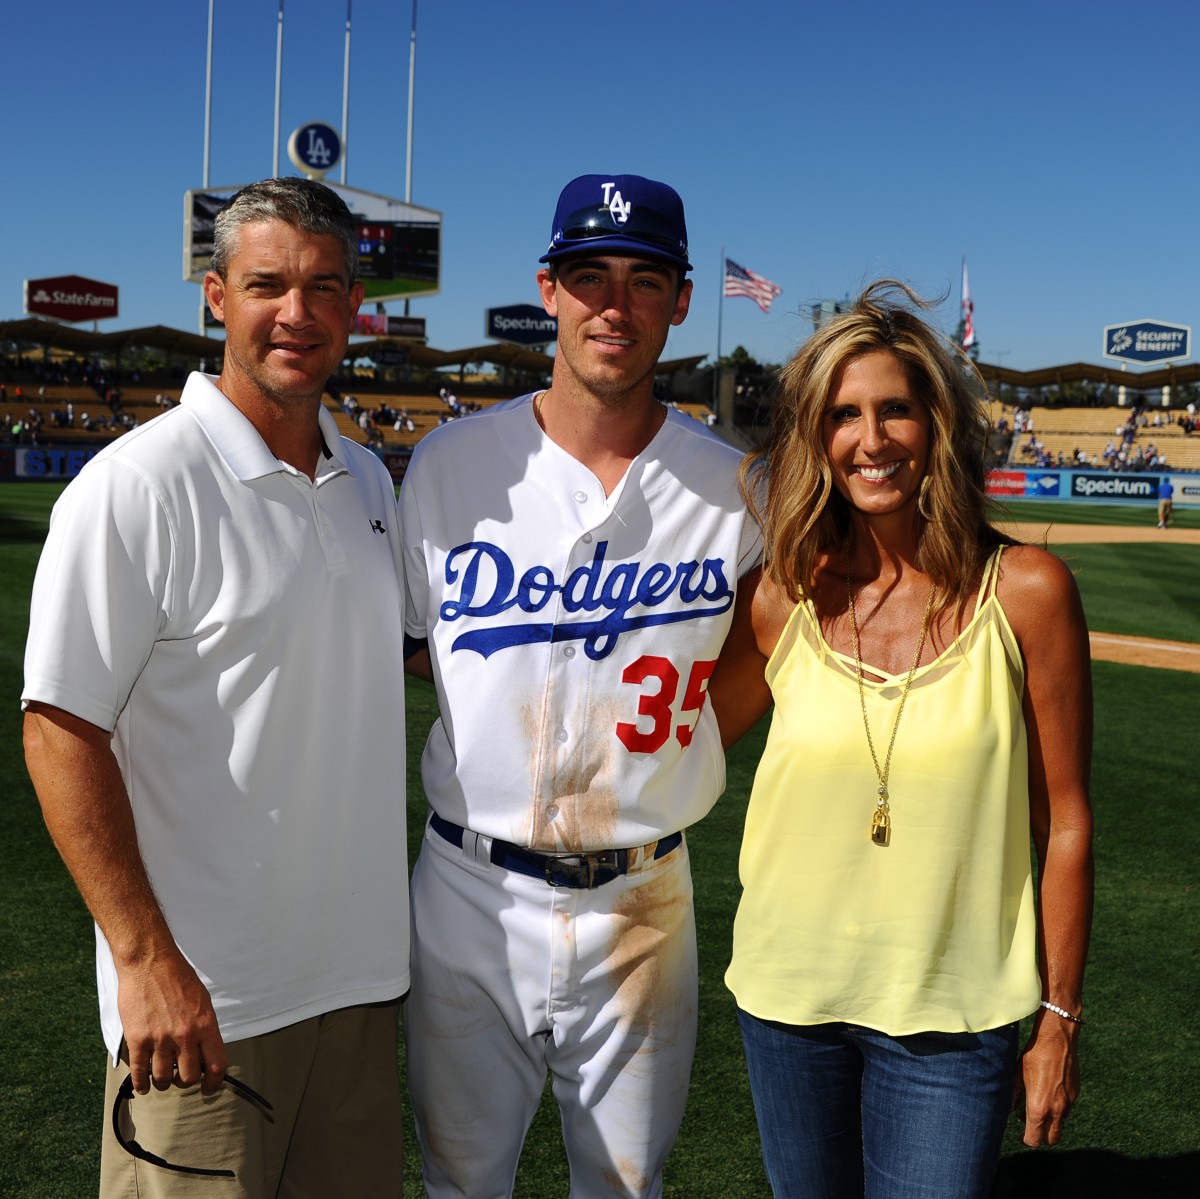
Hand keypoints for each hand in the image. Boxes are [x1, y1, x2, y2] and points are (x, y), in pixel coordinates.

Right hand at [116, 949, 226, 1095]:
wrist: (150, 963)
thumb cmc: (178, 977)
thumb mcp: (203, 1000)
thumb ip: (205, 1027)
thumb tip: (205, 1050)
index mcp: (205, 1024)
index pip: (216, 1065)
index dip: (214, 1083)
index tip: (209, 1089)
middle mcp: (184, 1035)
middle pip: (188, 1077)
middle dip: (186, 1081)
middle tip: (181, 1077)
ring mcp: (159, 1038)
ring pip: (163, 1078)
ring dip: (163, 1082)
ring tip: (162, 1078)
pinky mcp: (137, 1039)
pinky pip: (140, 1072)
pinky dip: (141, 1084)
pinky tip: (143, 1086)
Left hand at [1012, 1016, 1080, 1146]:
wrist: (1056, 1040)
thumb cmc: (1033, 1056)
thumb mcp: (1017, 1076)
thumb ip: (1014, 1097)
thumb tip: (1010, 1111)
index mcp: (1038, 1108)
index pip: (1034, 1139)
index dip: (1026, 1140)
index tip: (1021, 1135)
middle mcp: (1056, 1110)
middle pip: (1051, 1139)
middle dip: (1041, 1137)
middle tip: (1031, 1125)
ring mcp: (1069, 1104)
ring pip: (1060, 1124)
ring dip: (1051, 1121)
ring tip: (1039, 1105)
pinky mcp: (1076, 1094)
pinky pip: (1067, 1109)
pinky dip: (1058, 1107)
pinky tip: (1049, 1091)